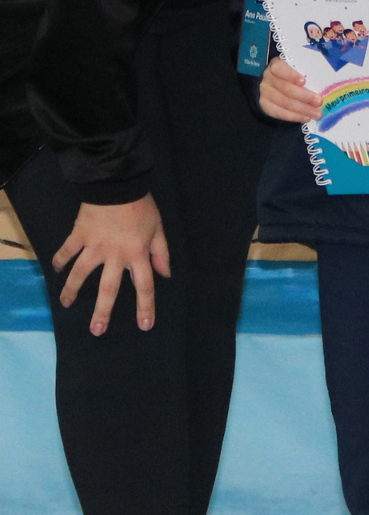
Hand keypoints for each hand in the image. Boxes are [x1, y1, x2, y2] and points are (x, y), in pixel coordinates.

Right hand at [53, 195, 170, 335]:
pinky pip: (67, 250)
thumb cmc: (141, 206)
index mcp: (137, 254)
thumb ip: (161, 252)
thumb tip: (166, 275)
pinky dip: (60, 259)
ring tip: (66, 304)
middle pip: (109, 288)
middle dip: (103, 311)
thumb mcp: (158, 228)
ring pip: (81, 273)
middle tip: (97, 331)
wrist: (117, 183)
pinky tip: (56, 270)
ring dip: (72, 290)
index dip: (145, 307)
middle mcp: (115, 255)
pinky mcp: (79, 234)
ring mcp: (94, 246)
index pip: (144, 286)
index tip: (145, 326)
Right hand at [259, 56, 323, 122]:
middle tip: (319, 102)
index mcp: (275, 65)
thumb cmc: (291, 75)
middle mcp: (267, 78)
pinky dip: (293, 117)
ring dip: (302, 109)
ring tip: (317, 114)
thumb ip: (305, 72)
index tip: (303, 81)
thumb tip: (324, 79)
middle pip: (285, 88)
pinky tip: (305, 118)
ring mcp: (264, 92)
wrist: (273, 85)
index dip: (291, 75)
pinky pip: (278, 113)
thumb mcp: (295, 68)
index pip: (279, 69)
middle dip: (304, 96)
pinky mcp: (264, 105)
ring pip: (283, 102)